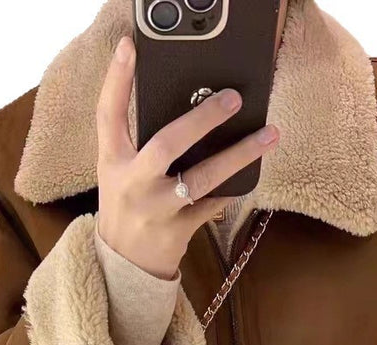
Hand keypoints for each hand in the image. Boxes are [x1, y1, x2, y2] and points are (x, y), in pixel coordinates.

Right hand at [95, 34, 280, 279]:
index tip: (130, 47)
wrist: (124, 265)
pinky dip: (232, 188)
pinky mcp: (177, 231)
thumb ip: (141, 144)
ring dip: (238, 155)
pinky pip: (213, 204)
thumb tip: (188, 107)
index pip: (108, 114)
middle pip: (167, 143)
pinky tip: (252, 172)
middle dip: (202, 119)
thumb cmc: (127, 207)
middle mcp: (132, 183)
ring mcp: (156, 209)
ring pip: (202, 178)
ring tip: (268, 135)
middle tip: (233, 98)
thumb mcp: (120, 173)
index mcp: (113, 162)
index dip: (117, 79)